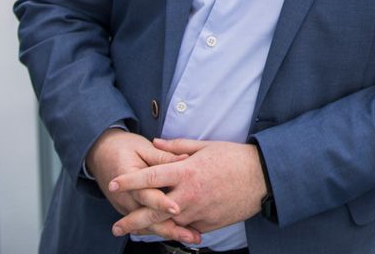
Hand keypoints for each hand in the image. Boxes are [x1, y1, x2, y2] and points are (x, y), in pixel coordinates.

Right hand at [86, 129, 201, 243]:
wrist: (100, 153)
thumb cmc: (124, 146)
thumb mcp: (142, 147)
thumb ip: (163, 156)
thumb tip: (186, 159)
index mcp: (128, 178)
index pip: (146, 194)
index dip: (161, 202)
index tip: (176, 209)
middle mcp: (126, 198)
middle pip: (148, 218)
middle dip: (170, 228)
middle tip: (190, 235)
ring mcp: (126, 207)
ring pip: (148, 225)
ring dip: (169, 232)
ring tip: (190, 237)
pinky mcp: (130, 211)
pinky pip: (146, 223)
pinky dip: (161, 229)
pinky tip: (179, 234)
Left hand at [108, 138, 267, 237]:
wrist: (260, 178)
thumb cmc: (234, 157)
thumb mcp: (206, 146)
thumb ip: (177, 147)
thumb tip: (156, 143)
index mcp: (187, 172)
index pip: (151, 177)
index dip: (130, 181)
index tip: (113, 184)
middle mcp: (188, 195)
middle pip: (152, 210)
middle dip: (132, 220)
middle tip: (116, 226)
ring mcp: (197, 213)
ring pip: (168, 223)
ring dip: (151, 227)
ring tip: (135, 231)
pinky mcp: (206, 226)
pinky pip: (186, 228)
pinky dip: (177, 227)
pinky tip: (168, 228)